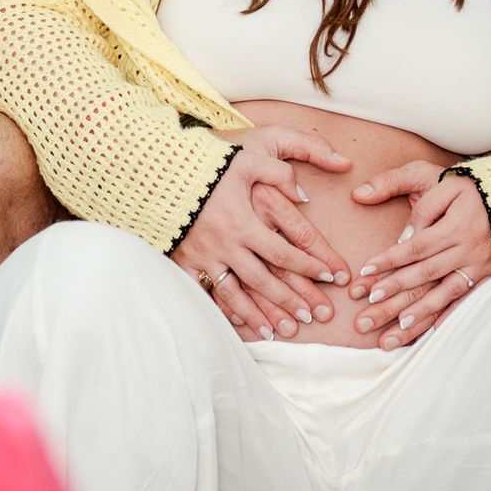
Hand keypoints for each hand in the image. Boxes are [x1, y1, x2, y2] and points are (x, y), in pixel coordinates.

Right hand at [171, 126, 351, 338]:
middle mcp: (227, 243)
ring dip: (258, 315)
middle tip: (313, 317)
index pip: (284, 251)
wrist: (161, 168)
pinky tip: (232, 323)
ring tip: (277, 333)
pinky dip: (217, 309)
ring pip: (235, 294)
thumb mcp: (250, 157)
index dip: (309, 265)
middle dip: (290, 300)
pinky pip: (201, 291)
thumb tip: (303, 196)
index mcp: (245, 220)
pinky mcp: (184, 259)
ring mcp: (204, 255)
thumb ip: (280, 174)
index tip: (329, 277)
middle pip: (264, 280)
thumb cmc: (211, 161)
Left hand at [348, 161, 490, 348]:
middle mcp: (469, 248)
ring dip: (421, 313)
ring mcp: (480, 265)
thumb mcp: (432, 175)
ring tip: (397, 328)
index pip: (416, 247)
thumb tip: (377, 211)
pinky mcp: (487, 275)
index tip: (366, 272)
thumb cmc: (464, 184)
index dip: (390, 260)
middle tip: (370, 305)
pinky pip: (467, 300)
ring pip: (446, 293)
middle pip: (426, 274)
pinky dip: (451, 316)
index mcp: (455, 224)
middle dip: (397, 291)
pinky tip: (434, 331)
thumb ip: (404, 190)